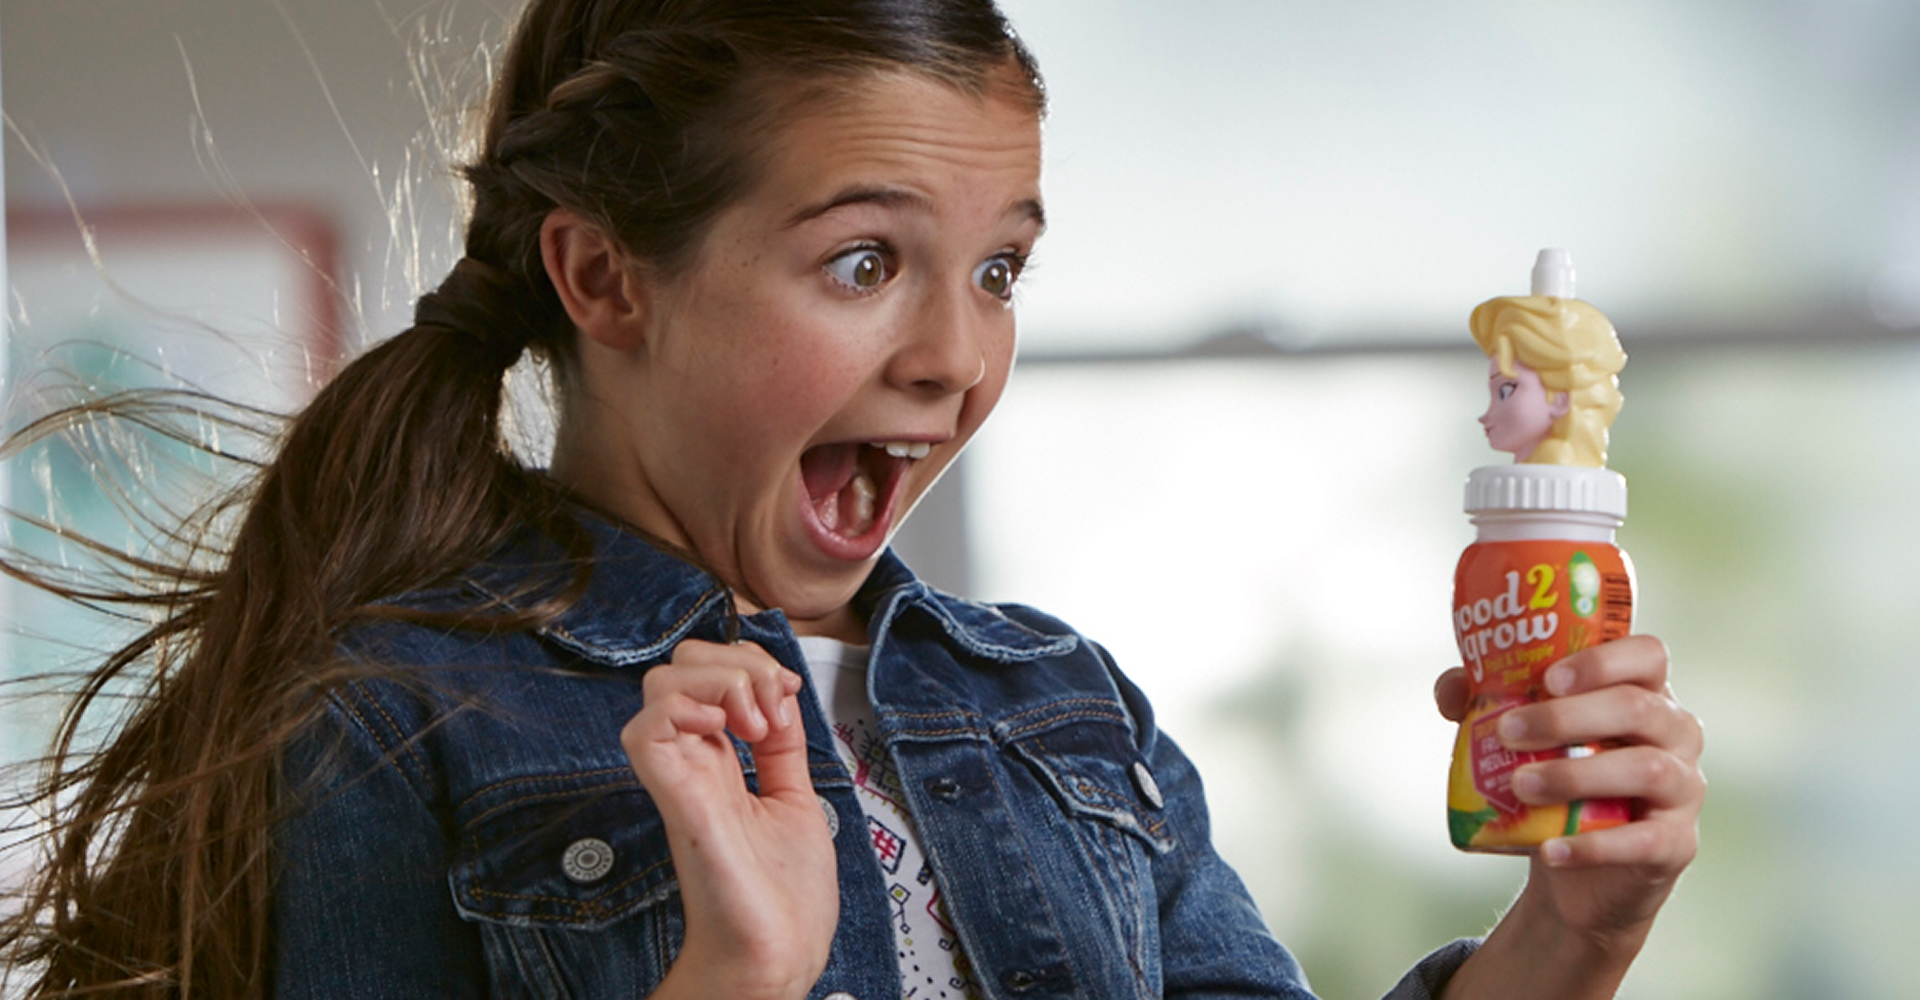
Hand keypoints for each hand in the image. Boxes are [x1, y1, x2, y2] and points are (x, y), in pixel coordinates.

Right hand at [621, 639, 836, 999]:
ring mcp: (683, 780)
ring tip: (752, 720)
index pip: (708, 674)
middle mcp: (695, 764)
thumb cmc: (782, 899)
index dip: (750, 662)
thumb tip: (780, 698)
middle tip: (769, 708)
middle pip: (679, 667)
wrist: (778, 955)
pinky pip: (644, 732)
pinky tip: (722, 729)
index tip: (786, 694)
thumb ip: (782, 749)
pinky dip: (683, 709)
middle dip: (734, 661)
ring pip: (659, 683)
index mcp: (720, 763)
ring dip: (718, 679)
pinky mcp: (680, 801)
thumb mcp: (795, 799)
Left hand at [1434, 636, 1704, 997]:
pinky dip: (1593, 846)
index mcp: (1645, 693)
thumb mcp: (1525, 739)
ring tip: (1520, 786)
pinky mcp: (1677, 843)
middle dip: (1566, 717)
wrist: (1579, 873)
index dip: (1602, 660)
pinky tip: (1551, 850)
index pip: (1647, 654)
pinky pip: (1644, 841)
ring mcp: (1684, 789)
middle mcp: (1676, 734)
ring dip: (1576, 775)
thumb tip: (1453, 690)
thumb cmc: (1557, 783)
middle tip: (1509, 732)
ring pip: (1647, 769)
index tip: (1548, 679)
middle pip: (1637, 707)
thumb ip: (1487, 704)